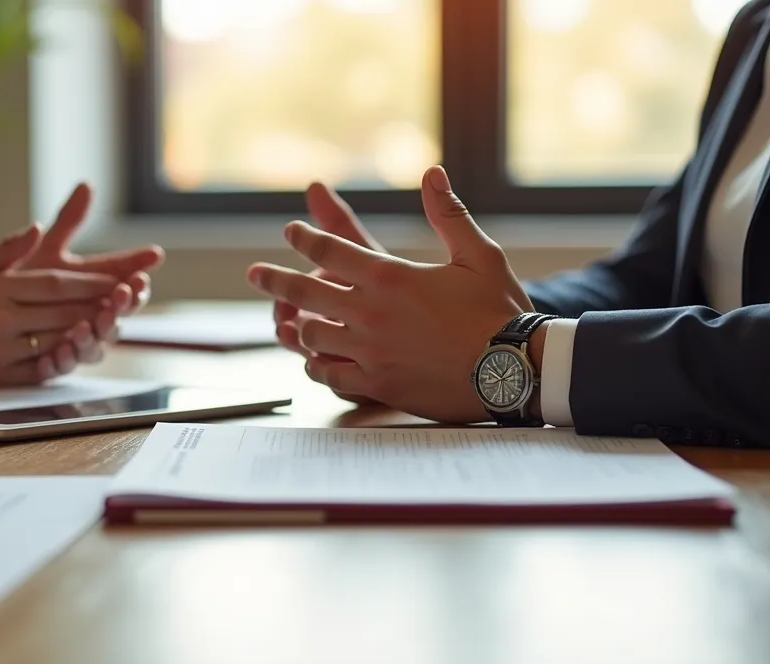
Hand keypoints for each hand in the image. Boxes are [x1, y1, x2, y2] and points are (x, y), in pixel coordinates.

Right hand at [0, 222, 124, 387]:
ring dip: (89, 333)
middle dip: (100, 305)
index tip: (119, 278)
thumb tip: (37, 228)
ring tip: (118, 325)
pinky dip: (64, 361)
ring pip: (56, 340)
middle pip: (62, 312)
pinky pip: (39, 370)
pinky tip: (85, 354)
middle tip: (131, 300)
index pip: (54, 284)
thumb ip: (6, 251)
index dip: (91, 283)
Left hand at [15, 183, 163, 375]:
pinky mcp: (53, 362)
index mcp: (93, 286)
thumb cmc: (18, 277)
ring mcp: (75, 340)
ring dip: (96, 335)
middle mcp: (90, 314)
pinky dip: (64, 360)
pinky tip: (60, 352)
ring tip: (86, 326)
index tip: (153, 255)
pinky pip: (64, 366)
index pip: (125, 277)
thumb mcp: (44, 248)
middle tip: (123, 293)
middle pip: (118, 313)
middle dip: (124, 304)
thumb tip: (87, 185)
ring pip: (97, 344)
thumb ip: (68, 221)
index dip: (139, 267)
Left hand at [247, 166, 536, 422]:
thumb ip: (448, 213)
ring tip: (288, 320)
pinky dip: (317, 365)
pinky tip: (314, 360)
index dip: (304, 238)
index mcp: (389, 277)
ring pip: (312, 336)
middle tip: (254, 274)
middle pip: (305, 292)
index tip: (289, 231)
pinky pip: (330, 375)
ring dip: (298, 326)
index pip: (330, 250)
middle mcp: (370, 313)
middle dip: (274, 279)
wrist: (515, 371)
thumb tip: (432, 172)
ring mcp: (370, 352)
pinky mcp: (378, 384)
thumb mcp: (478, 254)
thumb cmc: (500, 310)